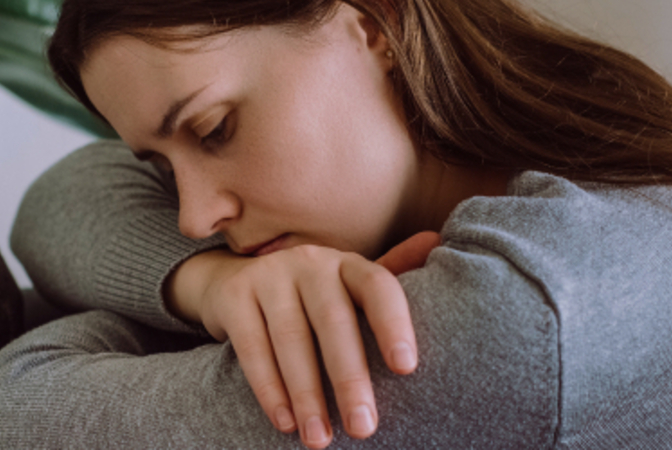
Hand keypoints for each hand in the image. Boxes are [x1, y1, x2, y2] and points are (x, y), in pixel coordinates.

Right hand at [165, 232, 439, 448]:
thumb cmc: (311, 297)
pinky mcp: (234, 297)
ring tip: (320, 439)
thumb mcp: (349, 286)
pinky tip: (284, 421)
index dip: (393, 324)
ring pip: (291, 339)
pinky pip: (253, 347)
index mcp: (348, 264)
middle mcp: (310, 262)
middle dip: (349, 378)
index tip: (407, 369)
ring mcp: (269, 276)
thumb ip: (391, 272)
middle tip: (364, 428)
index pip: (378, 286)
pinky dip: (269, 388)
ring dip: (307, 394)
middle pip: (333, 320)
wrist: (234, 282)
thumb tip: (436, 241)